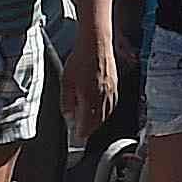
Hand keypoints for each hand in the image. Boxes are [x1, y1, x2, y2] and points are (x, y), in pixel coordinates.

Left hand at [66, 26, 118, 143]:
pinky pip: (112, 105)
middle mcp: (103, 99)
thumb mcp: (66, 82)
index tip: (77, 137)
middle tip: (81, 130)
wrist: (96, 44)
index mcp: (89, 100)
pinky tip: (99, 108)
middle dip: (89, 129)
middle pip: (98, 123)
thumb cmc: (79, 60)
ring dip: (98, 120)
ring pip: (106, 115)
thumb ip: (66, 102)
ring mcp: (111, 93)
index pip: (87, 126)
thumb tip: (68, 116)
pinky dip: (105, 111)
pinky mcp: (115, 87)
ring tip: (89, 121)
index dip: (81, 134)